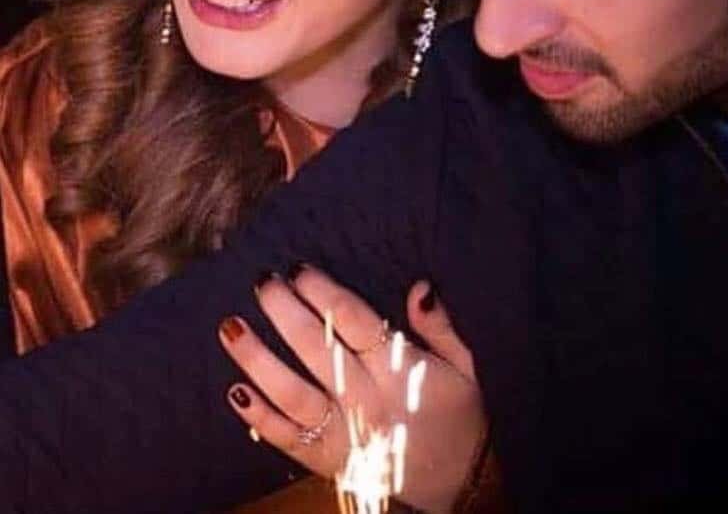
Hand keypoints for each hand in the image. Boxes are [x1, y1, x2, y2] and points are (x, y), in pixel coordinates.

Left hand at [219, 267, 486, 513]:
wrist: (461, 489)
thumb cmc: (460, 416)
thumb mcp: (466, 368)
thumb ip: (440, 327)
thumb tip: (419, 285)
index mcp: (401, 372)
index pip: (356, 324)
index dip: (324, 294)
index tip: (298, 269)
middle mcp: (367, 401)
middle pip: (317, 351)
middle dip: (285, 312)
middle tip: (262, 282)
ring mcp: (344, 434)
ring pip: (293, 394)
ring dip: (258, 360)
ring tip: (230, 327)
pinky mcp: (328, 460)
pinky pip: (289, 440)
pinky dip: (260, 419)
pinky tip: (235, 391)